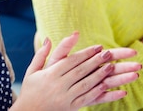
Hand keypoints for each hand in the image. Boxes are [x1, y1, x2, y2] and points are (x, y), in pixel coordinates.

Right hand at [13, 32, 140, 109]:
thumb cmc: (30, 90)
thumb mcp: (32, 71)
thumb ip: (41, 55)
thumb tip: (47, 39)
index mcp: (50, 74)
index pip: (71, 61)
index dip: (86, 53)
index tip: (98, 47)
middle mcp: (59, 85)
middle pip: (81, 71)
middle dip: (96, 61)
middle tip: (109, 53)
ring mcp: (65, 97)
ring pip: (86, 84)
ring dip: (100, 75)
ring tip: (112, 67)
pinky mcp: (70, 107)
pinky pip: (87, 98)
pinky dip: (98, 92)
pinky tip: (107, 86)